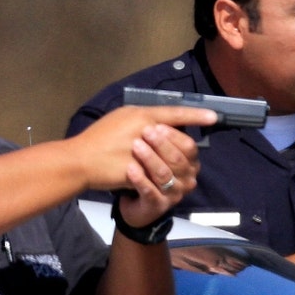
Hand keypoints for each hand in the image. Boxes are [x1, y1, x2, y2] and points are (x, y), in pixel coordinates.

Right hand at [67, 105, 210, 207]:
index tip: (214, 117)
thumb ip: (145, 119)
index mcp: (141, 114)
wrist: (79, 160)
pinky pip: (158, 176)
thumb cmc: (99, 139)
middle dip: (187, 149)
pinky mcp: (136, 171)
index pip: (175, 113)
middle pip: (180, 140)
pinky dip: (163, 179)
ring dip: (176, 167)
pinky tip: (167, 181)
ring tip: (179, 171)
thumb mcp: (122, 119)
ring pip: (172, 160)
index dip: (196, 115)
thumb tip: (166, 121)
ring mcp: (140, 151)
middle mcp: (143, 129)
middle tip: (192, 155)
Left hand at [118, 122, 200, 226]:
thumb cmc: (146, 168)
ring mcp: (174, 194)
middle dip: (162, 144)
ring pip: (164, 174)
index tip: (156, 124)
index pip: (189, 146)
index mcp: (190, 162)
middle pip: (178, 159)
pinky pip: (150, 191)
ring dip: (150, 158)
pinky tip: (130, 168)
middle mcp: (187, 179)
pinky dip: (140, 179)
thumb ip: (166, 133)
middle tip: (145, 132)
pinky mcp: (158, 205)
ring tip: (135, 146)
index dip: (173, 135)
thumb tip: (171, 112)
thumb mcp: (156, 148)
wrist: (132, 199)